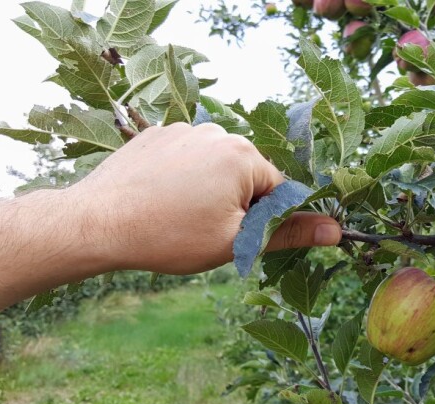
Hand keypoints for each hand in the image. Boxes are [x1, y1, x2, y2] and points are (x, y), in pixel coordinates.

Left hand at [65, 122, 340, 273]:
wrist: (96, 223)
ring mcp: (183, 130)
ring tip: (177, 217)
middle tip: (203, 231)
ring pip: (216, 167)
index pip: (278, 191)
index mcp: (243, 156)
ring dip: (209, 191)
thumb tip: (338, 230)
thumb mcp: (236, 242)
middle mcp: (217, 132)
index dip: (262, 220)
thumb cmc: (168, 236)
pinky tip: (160, 200)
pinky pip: (187, 158)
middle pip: (247, 175)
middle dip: (236, 204)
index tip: (236, 238)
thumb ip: (289, 232)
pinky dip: (182, 179)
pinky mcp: (157, 134)